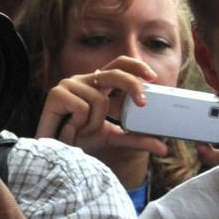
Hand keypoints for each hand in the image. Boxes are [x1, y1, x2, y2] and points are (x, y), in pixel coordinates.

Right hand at [35, 55, 169, 159]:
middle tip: (143, 104)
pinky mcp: (56, 94)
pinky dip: (80, 125)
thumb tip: (164, 148)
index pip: (119, 66)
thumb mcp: (113, 138)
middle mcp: (85, 80)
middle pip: (115, 73)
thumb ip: (137, 139)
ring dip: (94, 123)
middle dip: (132, 86)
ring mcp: (70, 85)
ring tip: (80, 131)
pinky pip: (83, 108)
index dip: (136, 66)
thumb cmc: (79, 141)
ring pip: (100, 100)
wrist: (53, 153)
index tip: (153, 78)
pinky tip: (68, 130)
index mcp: (98, 85)